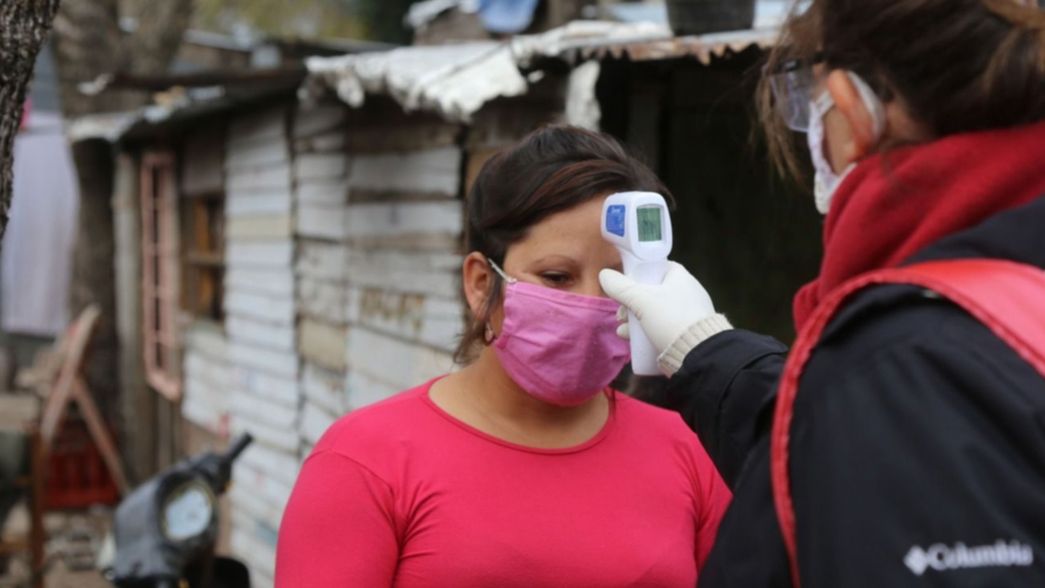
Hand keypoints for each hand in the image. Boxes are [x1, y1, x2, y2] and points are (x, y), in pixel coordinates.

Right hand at [599, 262, 729, 374]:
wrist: (698, 354)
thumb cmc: (670, 318)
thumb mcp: (641, 300)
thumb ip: (620, 287)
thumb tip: (604, 275)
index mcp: (680, 277)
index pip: (656, 268)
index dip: (638, 274)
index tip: (624, 285)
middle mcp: (686, 292)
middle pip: (650, 292)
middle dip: (630, 303)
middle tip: (620, 314)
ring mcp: (686, 314)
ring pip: (653, 312)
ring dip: (634, 319)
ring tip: (622, 330)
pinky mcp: (685, 333)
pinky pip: (661, 327)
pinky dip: (645, 331)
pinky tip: (631, 339)